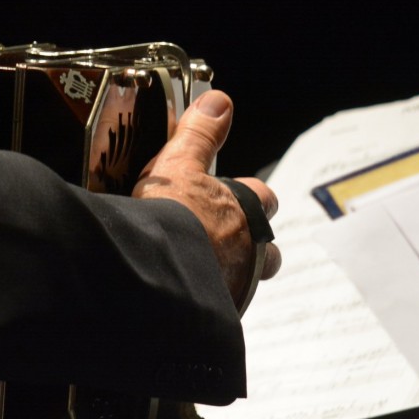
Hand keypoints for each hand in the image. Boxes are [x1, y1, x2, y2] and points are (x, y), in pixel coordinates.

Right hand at [132, 89, 280, 306]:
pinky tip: (184, 297)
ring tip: (197, 273)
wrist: (151, 277)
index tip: (229, 195)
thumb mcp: (177, 165)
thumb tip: (219, 101)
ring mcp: (236, 287)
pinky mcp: (218, 317)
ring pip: (245, 281)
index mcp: (244, 211)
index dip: (248, 197)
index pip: (263, 199)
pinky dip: (208, 303)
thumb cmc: (168, 219)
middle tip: (217, 241)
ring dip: (229, 276)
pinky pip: (222, 310)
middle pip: (267, 251)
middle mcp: (250, 251)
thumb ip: (199, 134)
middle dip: (250, 246)